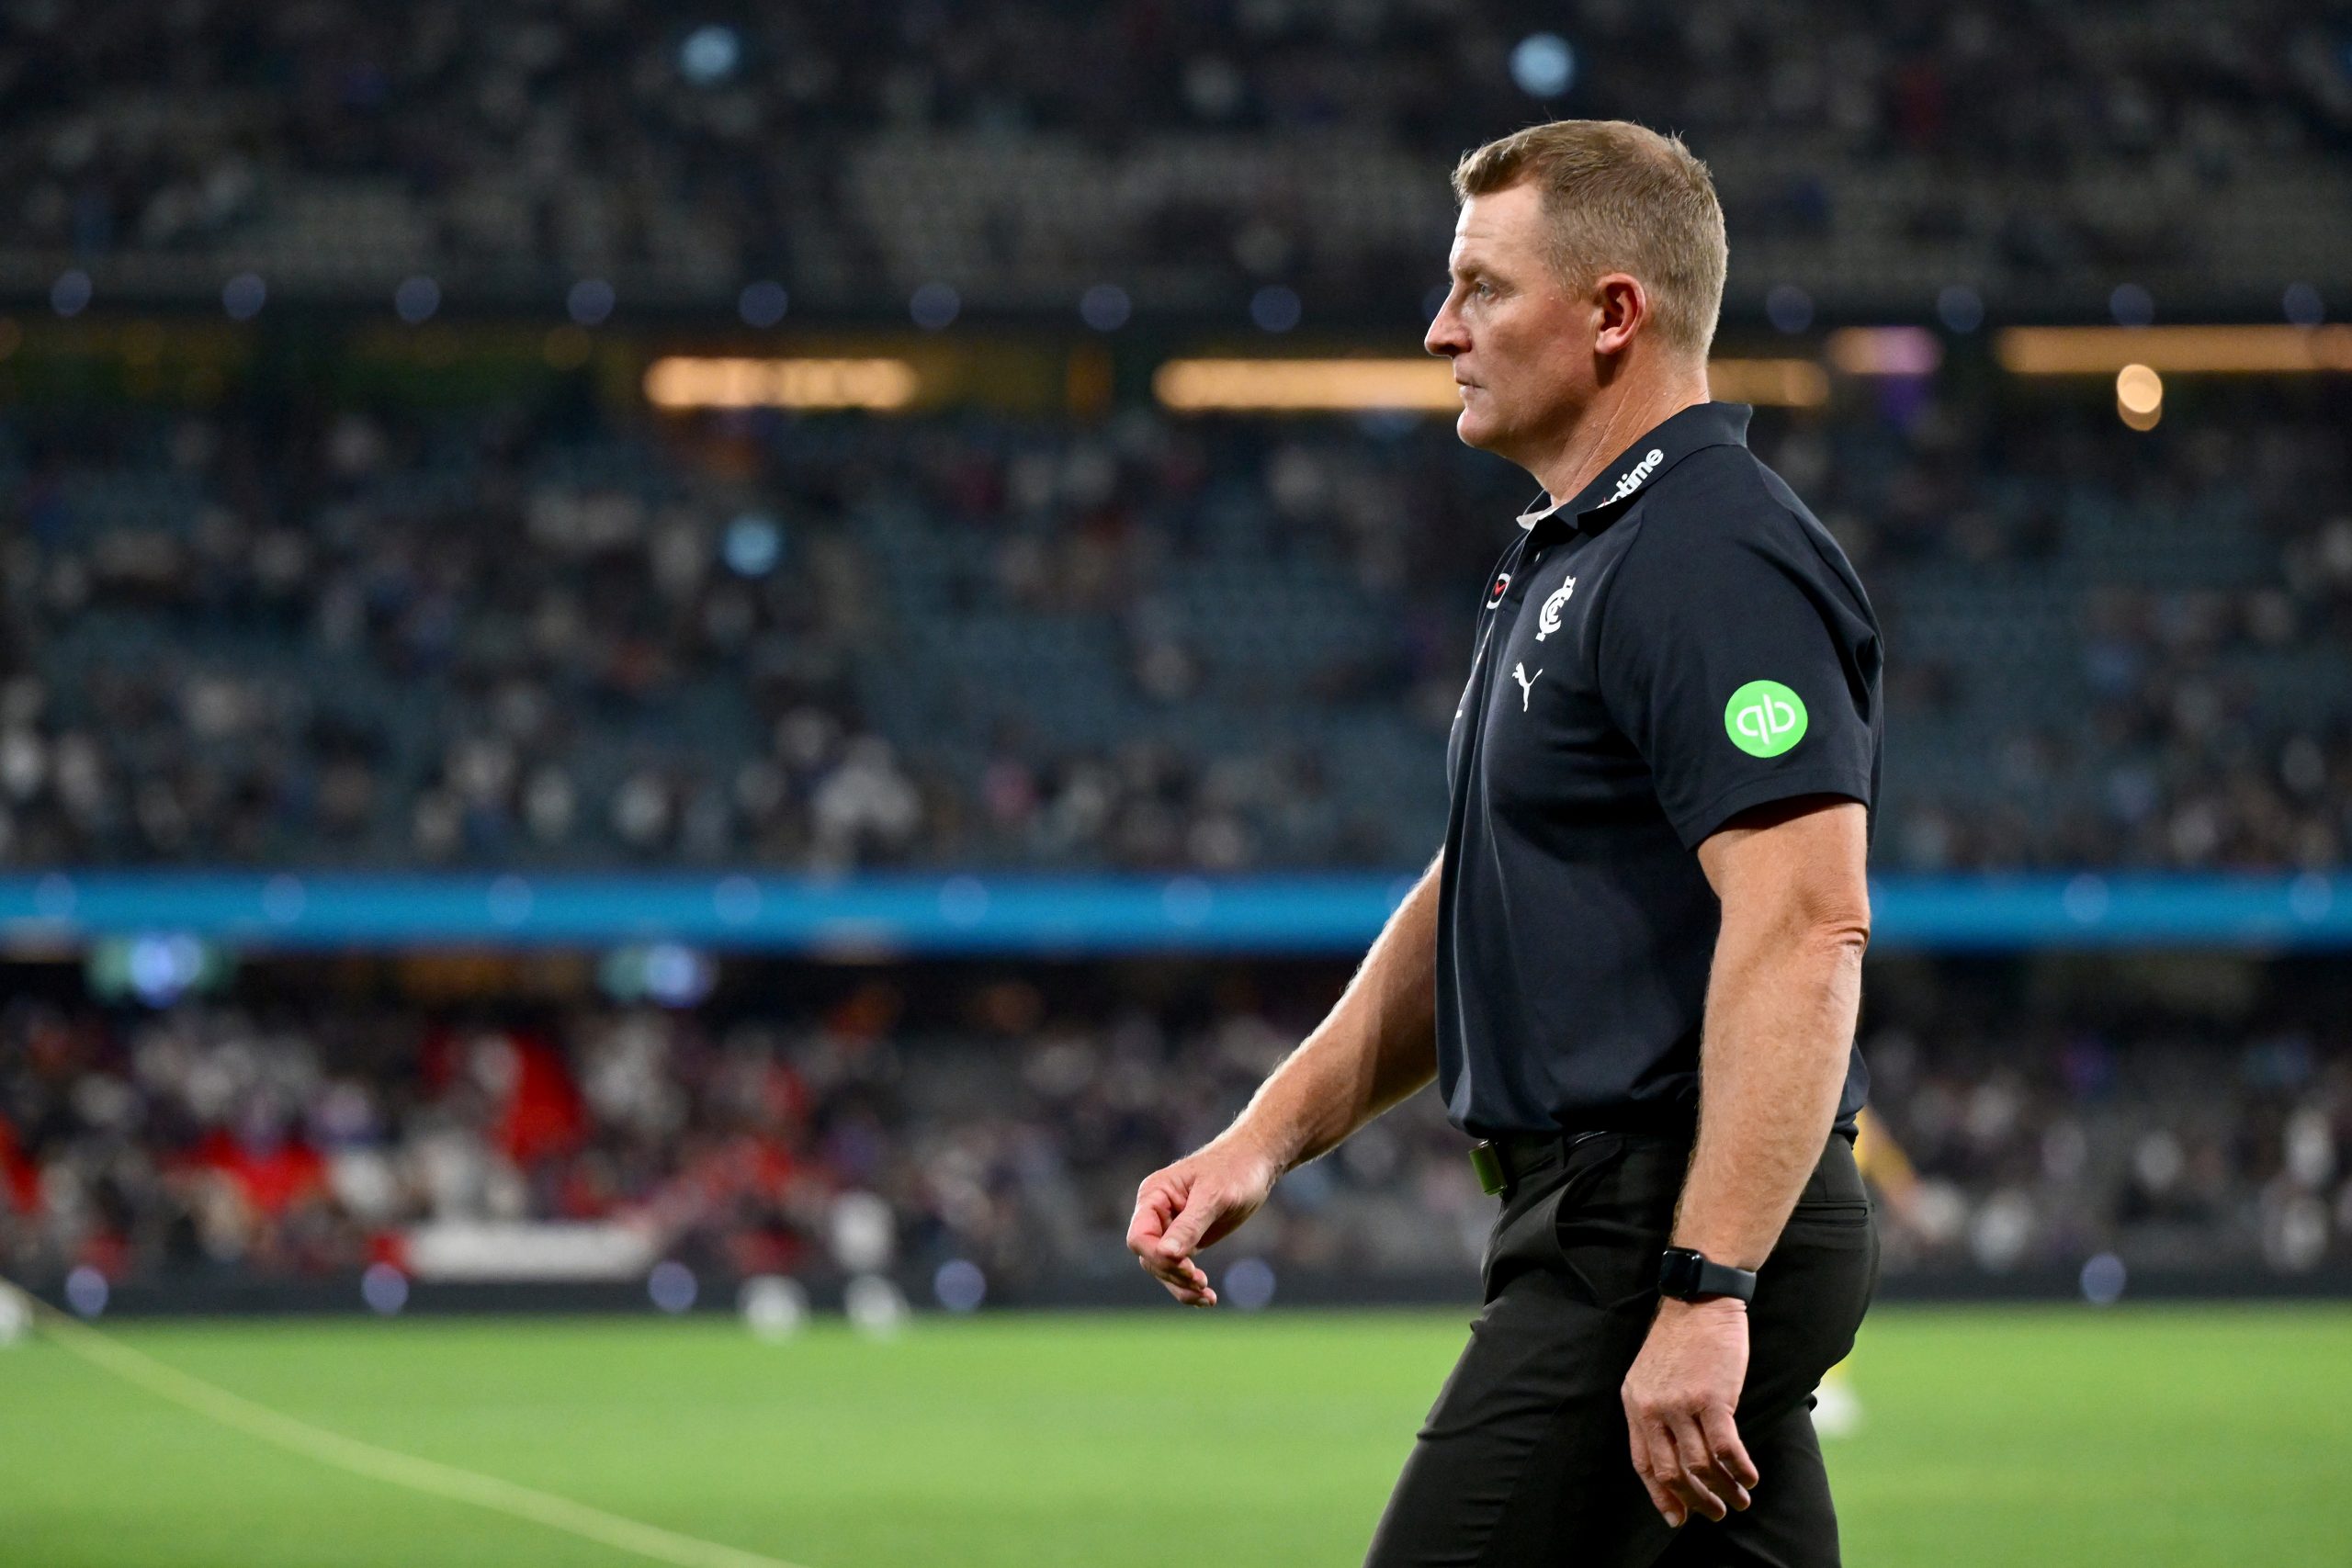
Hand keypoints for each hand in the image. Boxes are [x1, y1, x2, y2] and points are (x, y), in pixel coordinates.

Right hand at [1125, 1139, 1281, 1305]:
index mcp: (1154, 1195)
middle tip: (1202, 1282)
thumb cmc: (1234, 1170)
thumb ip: (1190, 1225)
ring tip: (1208, 1296)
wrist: (1256, 1163)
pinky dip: (1190, 1285)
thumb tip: (1165, 1254)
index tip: (1188, 1267)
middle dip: (1173, 1274)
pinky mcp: (1187, 1240)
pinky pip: (1179, 1268)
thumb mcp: (1214, 1197)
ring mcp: (1170, 1228)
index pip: (1139, 1237)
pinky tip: (1208, 1298)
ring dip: (1182, 1285)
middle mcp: (1156, 1213)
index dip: (1157, 1257)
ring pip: (1163, 1268)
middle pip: (1149, 1257)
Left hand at [1621, 1296, 1757, 1527]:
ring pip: (1701, 1465)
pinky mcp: (1712, 1397)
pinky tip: (1750, 1478)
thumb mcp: (1650, 1375)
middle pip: (1672, 1472)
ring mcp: (1680, 1403)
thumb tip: (1673, 1454)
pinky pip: (1726, 1448)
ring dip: (1723, 1490)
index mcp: (1634, 1403)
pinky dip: (1740, 1470)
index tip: (1678, 1517)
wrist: (1699, 1299)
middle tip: (1717, 1513)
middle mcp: (1652, 1407)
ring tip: (1741, 1500)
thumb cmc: (1681, 1338)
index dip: (1662, 1495)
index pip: (1643, 1464)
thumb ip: (1655, 1412)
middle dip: (1696, 1500)